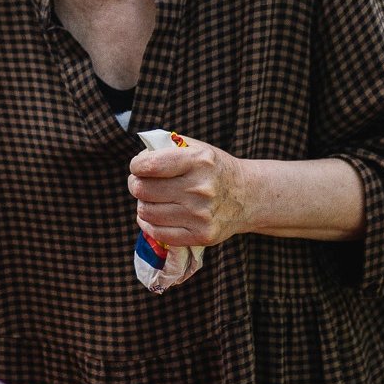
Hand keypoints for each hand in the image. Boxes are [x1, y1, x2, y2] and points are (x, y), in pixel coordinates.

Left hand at [128, 135, 249, 248]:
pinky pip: (158, 233)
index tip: (139, 167)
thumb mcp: (196, 148)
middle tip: (142, 183)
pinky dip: (149, 224)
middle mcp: (201, 189)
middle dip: (136, 184)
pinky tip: (156, 215)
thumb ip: (166, 147)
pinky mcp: (202, 235)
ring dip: (143, 204)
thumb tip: (139, 160)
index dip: (136, 166)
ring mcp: (202, 215)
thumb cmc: (213, 169)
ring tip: (153, 199)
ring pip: (146, 212)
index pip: (149, 166)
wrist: (248, 196)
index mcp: (198, 161)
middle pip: (143, 190)